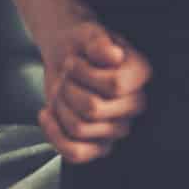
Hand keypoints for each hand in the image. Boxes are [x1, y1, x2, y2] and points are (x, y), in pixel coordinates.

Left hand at [38, 19, 151, 163]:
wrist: (70, 58)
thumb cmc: (82, 47)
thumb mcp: (89, 34)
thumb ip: (99, 43)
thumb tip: (112, 55)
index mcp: (141, 74)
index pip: (115, 86)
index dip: (84, 74)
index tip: (73, 63)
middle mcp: (136, 103)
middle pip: (93, 109)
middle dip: (67, 90)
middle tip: (66, 77)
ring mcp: (118, 127)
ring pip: (79, 128)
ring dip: (59, 107)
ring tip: (61, 92)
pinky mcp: (99, 144)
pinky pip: (77, 154)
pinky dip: (54, 136)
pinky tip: (47, 115)